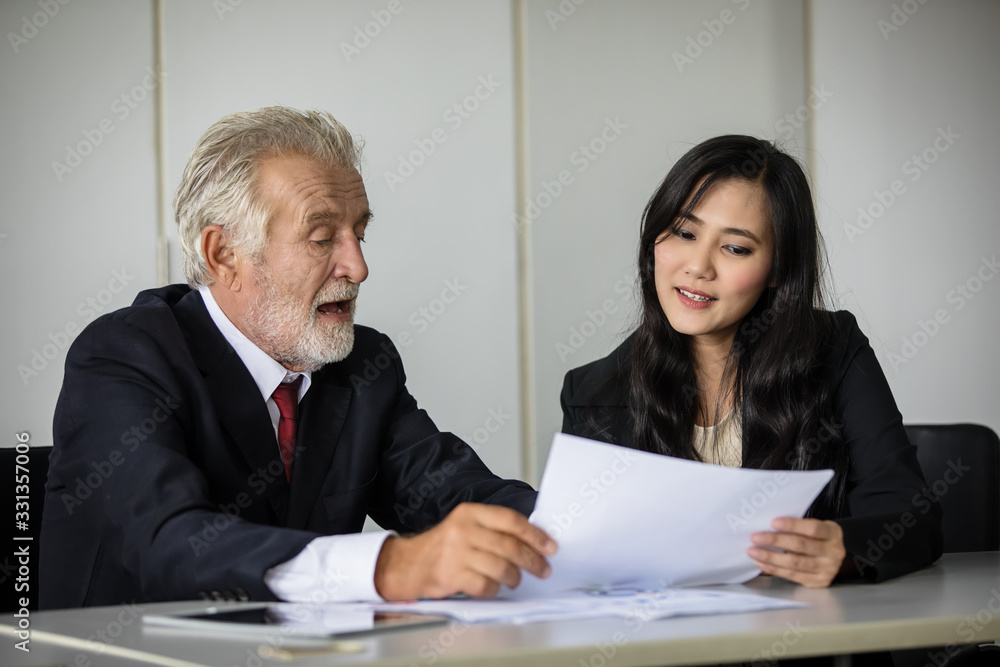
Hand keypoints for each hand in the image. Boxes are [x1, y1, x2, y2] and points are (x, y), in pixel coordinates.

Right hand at [373, 502, 557, 599]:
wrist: (406, 565)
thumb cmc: (441, 547)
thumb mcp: (464, 526)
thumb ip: (492, 529)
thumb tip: (532, 540)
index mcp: (469, 513)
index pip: (511, 520)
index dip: (535, 534)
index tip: (549, 546)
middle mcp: (463, 530)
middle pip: (510, 546)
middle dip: (532, 560)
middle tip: (543, 569)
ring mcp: (456, 553)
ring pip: (501, 567)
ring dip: (515, 577)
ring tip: (516, 580)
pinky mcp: (451, 576)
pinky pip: (486, 585)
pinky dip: (494, 589)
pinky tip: (493, 587)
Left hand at [748, 517, 845, 587]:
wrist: (834, 557)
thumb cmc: (818, 538)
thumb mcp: (815, 528)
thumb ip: (798, 528)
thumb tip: (767, 527)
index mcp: (833, 533)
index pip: (813, 528)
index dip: (792, 525)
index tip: (773, 522)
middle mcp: (834, 552)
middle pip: (801, 546)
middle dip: (775, 541)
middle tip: (755, 537)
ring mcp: (828, 569)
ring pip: (795, 562)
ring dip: (770, 557)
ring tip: (753, 551)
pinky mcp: (819, 582)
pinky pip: (793, 576)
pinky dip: (774, 569)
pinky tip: (761, 563)